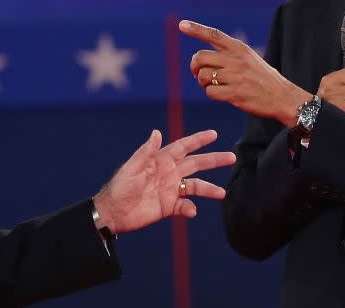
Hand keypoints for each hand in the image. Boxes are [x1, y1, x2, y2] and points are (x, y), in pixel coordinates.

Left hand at [92, 129, 235, 234]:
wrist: (113, 212)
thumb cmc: (119, 187)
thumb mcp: (132, 167)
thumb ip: (146, 152)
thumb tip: (156, 132)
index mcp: (161, 160)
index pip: (183, 147)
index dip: (198, 140)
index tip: (213, 134)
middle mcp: (169, 173)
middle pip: (196, 163)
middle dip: (213, 160)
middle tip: (231, 157)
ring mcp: (170, 190)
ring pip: (195, 186)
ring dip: (208, 188)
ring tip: (222, 193)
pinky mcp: (169, 206)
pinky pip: (185, 205)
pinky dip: (190, 208)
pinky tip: (191, 211)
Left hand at [179, 19, 310, 126]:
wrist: (283, 97)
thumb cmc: (262, 78)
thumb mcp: (249, 58)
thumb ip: (229, 54)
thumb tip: (201, 58)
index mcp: (239, 48)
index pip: (214, 35)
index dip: (196, 29)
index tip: (182, 24)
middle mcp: (236, 60)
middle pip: (200, 57)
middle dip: (194, 67)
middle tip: (198, 74)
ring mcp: (236, 77)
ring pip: (203, 76)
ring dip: (203, 83)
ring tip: (213, 85)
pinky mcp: (235, 94)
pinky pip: (210, 92)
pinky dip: (212, 94)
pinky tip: (222, 94)